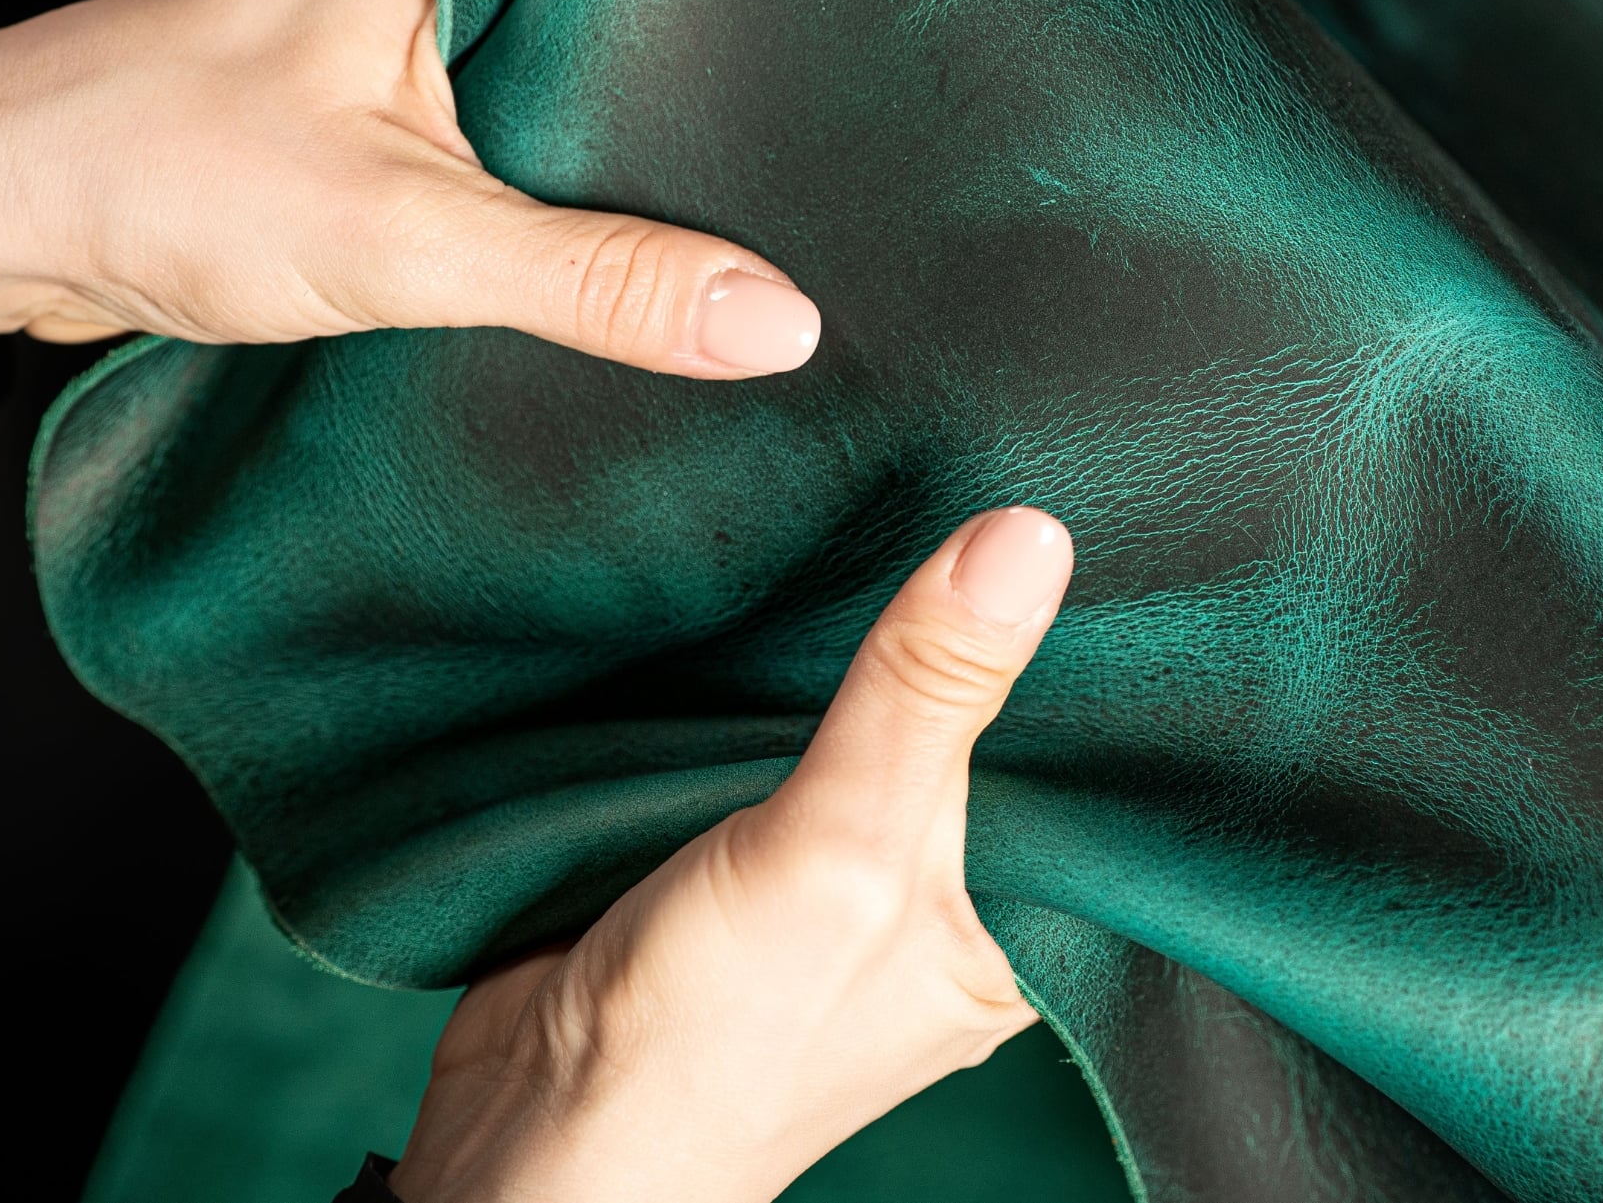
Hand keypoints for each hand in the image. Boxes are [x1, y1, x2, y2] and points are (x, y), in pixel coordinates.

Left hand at [0, 0, 820, 375]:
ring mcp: (367, 46)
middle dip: (673, 120)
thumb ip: (597, 279)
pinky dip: (520, 204)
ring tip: (724, 223)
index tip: (846, 96)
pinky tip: (585, 257)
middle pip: (592, 48)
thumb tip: (774, 322)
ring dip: (591, 172)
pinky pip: (472, 155)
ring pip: (529, 110)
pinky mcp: (336, 123)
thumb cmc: (155, 174)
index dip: (736, 38)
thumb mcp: (410, 237)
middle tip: (807, 180)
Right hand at [391, 506, 1074, 1202]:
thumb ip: (928, 694)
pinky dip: (773, 684)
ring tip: (887, 512)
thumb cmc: (709, 1044)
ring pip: (872, 725)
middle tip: (971, 483)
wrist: (529, 1119)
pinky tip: (785, 602)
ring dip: (859, 650)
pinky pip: (783, 739)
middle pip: (969, 734)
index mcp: (1008, 942)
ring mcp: (836, 883)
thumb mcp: (845, 847)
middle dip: (957, 634)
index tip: (1074, 517)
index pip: (1072, 770)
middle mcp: (936, 912)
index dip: (1070, 652)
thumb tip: (1028, 537)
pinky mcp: (743, 852)